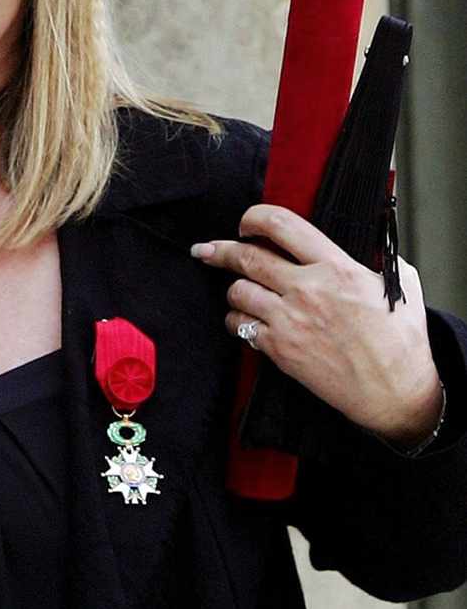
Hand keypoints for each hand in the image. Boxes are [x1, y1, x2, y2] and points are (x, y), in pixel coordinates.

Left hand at [192, 204, 442, 444]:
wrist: (393, 390)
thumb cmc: (400, 341)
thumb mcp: (400, 286)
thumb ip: (378, 261)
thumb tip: (371, 247)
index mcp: (337, 267)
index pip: (282, 225)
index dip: (254, 218)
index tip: (247, 223)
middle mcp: (307, 289)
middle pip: (247, 257)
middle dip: (221, 250)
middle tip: (208, 250)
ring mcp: (289, 320)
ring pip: (237, 291)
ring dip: (234, 289)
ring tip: (241, 292)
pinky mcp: (279, 348)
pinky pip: (239, 326)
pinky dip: (236, 321)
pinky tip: (246, 321)